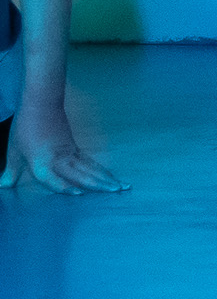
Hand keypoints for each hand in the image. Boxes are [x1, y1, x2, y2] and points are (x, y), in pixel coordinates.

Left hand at [0, 101, 123, 192]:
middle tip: (117, 191)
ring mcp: (70, 153)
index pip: (53, 178)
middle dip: (100, 184)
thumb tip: (2, 187)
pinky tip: (111, 176)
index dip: (65, 187)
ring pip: (91, 168)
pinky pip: (90, 162)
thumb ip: (10, 172)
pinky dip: (102, 170)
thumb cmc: (25, 127)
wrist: (41, 104)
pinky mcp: (75, 148)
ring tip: (123, 186)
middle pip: (82, 174)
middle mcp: (59, 159)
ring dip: (107, 178)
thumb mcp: (13, 151)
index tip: (80, 194)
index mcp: (41, 162)